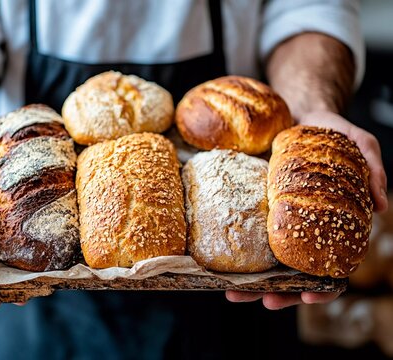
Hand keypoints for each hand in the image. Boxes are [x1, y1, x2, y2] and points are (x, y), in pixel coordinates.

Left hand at [226, 111, 387, 309]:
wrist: (297, 114)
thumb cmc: (330, 133)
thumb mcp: (358, 144)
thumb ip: (371, 169)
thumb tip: (382, 205)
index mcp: (331, 226)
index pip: (330, 266)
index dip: (322, 286)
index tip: (309, 294)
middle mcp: (303, 231)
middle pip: (294, 274)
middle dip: (280, 293)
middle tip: (266, 300)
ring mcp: (277, 223)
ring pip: (266, 264)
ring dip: (252, 284)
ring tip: (234, 294)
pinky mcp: (255, 211)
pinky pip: (245, 236)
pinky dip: (235, 253)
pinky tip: (220, 264)